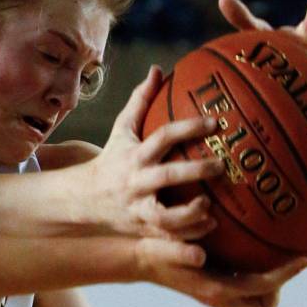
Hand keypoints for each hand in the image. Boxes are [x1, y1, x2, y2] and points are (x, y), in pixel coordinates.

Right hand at [87, 67, 222, 238]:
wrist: (84, 197)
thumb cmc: (112, 158)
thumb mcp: (121, 129)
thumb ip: (140, 100)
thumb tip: (158, 70)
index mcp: (135, 155)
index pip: (162, 136)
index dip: (188, 128)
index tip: (215, 122)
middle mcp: (137, 181)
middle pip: (168, 176)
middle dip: (196, 171)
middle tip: (221, 165)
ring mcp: (140, 208)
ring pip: (167, 216)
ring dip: (191, 213)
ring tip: (212, 206)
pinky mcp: (144, 229)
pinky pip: (169, 236)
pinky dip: (190, 236)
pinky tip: (211, 226)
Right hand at [140, 239, 306, 306]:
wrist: (140, 261)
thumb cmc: (154, 251)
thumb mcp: (164, 249)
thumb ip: (181, 253)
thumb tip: (201, 256)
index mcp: (213, 290)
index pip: (261, 288)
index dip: (285, 276)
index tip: (305, 260)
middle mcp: (218, 300)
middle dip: (275, 293)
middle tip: (275, 266)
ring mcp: (217, 300)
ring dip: (265, 295)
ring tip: (263, 267)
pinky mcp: (214, 294)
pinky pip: (245, 300)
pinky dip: (254, 288)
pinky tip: (248, 262)